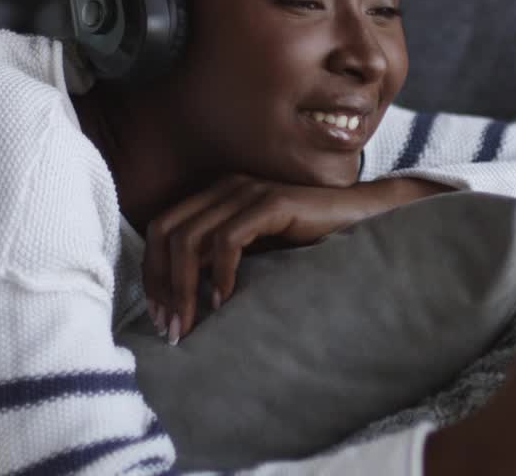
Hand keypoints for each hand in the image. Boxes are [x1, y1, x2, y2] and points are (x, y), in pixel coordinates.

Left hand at [142, 173, 451, 342]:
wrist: (363, 219)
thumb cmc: (310, 241)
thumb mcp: (255, 252)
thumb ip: (220, 260)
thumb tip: (180, 300)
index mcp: (216, 194)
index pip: (160, 229)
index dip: (151, 274)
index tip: (160, 316)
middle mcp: (226, 186)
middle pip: (166, 233)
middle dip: (161, 285)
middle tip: (170, 327)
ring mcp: (248, 191)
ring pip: (190, 239)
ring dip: (185, 287)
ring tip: (191, 324)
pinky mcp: (273, 203)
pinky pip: (229, 240)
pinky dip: (221, 274)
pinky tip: (226, 302)